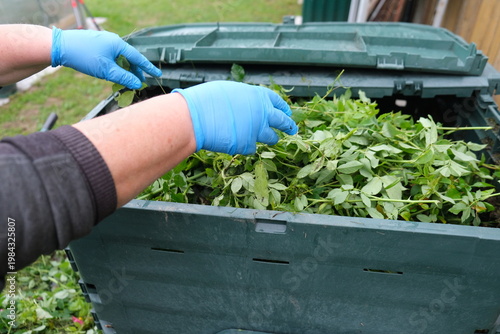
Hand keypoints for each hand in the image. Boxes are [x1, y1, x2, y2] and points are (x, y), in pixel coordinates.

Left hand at [51, 27, 161, 88]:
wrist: (59, 46)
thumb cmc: (83, 56)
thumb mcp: (106, 71)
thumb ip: (124, 78)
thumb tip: (137, 84)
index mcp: (118, 44)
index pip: (138, 58)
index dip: (148, 68)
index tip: (157, 74)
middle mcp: (113, 40)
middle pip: (129, 58)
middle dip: (134, 72)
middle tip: (137, 84)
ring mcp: (104, 42)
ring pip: (119, 59)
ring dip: (122, 71)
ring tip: (122, 82)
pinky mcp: (96, 45)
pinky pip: (110, 57)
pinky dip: (114, 67)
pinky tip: (110, 75)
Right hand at [173, 81, 297, 154]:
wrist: (195, 117)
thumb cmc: (207, 100)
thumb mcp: (231, 91)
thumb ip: (245, 99)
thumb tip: (248, 105)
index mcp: (259, 96)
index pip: (277, 102)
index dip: (283, 108)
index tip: (286, 112)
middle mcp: (262, 113)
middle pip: (282, 121)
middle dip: (288, 125)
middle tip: (292, 129)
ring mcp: (256, 131)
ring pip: (271, 138)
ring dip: (271, 138)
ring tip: (270, 139)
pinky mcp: (247, 145)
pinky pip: (252, 147)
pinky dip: (247, 145)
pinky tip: (239, 142)